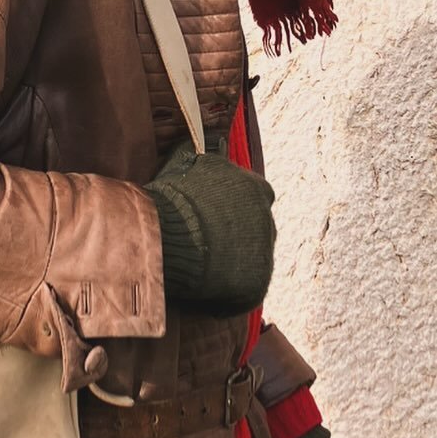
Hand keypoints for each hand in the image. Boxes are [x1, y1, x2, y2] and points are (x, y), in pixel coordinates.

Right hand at [143, 140, 275, 314]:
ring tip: (201, 274)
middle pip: (253, 230)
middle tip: (204, 247)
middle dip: (234, 238)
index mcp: (254, 187)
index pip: (250, 197)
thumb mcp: (182, 164)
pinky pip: (243, 293)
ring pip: (250, 261)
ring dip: (232, 266)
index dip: (227, 208)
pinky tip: (205, 299)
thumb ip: (194, 156)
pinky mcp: (257, 283)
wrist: (169, 234)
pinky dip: (226, 297)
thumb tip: (191, 138)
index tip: (208, 217)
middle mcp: (267, 217)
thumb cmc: (171, 198)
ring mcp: (264, 251)